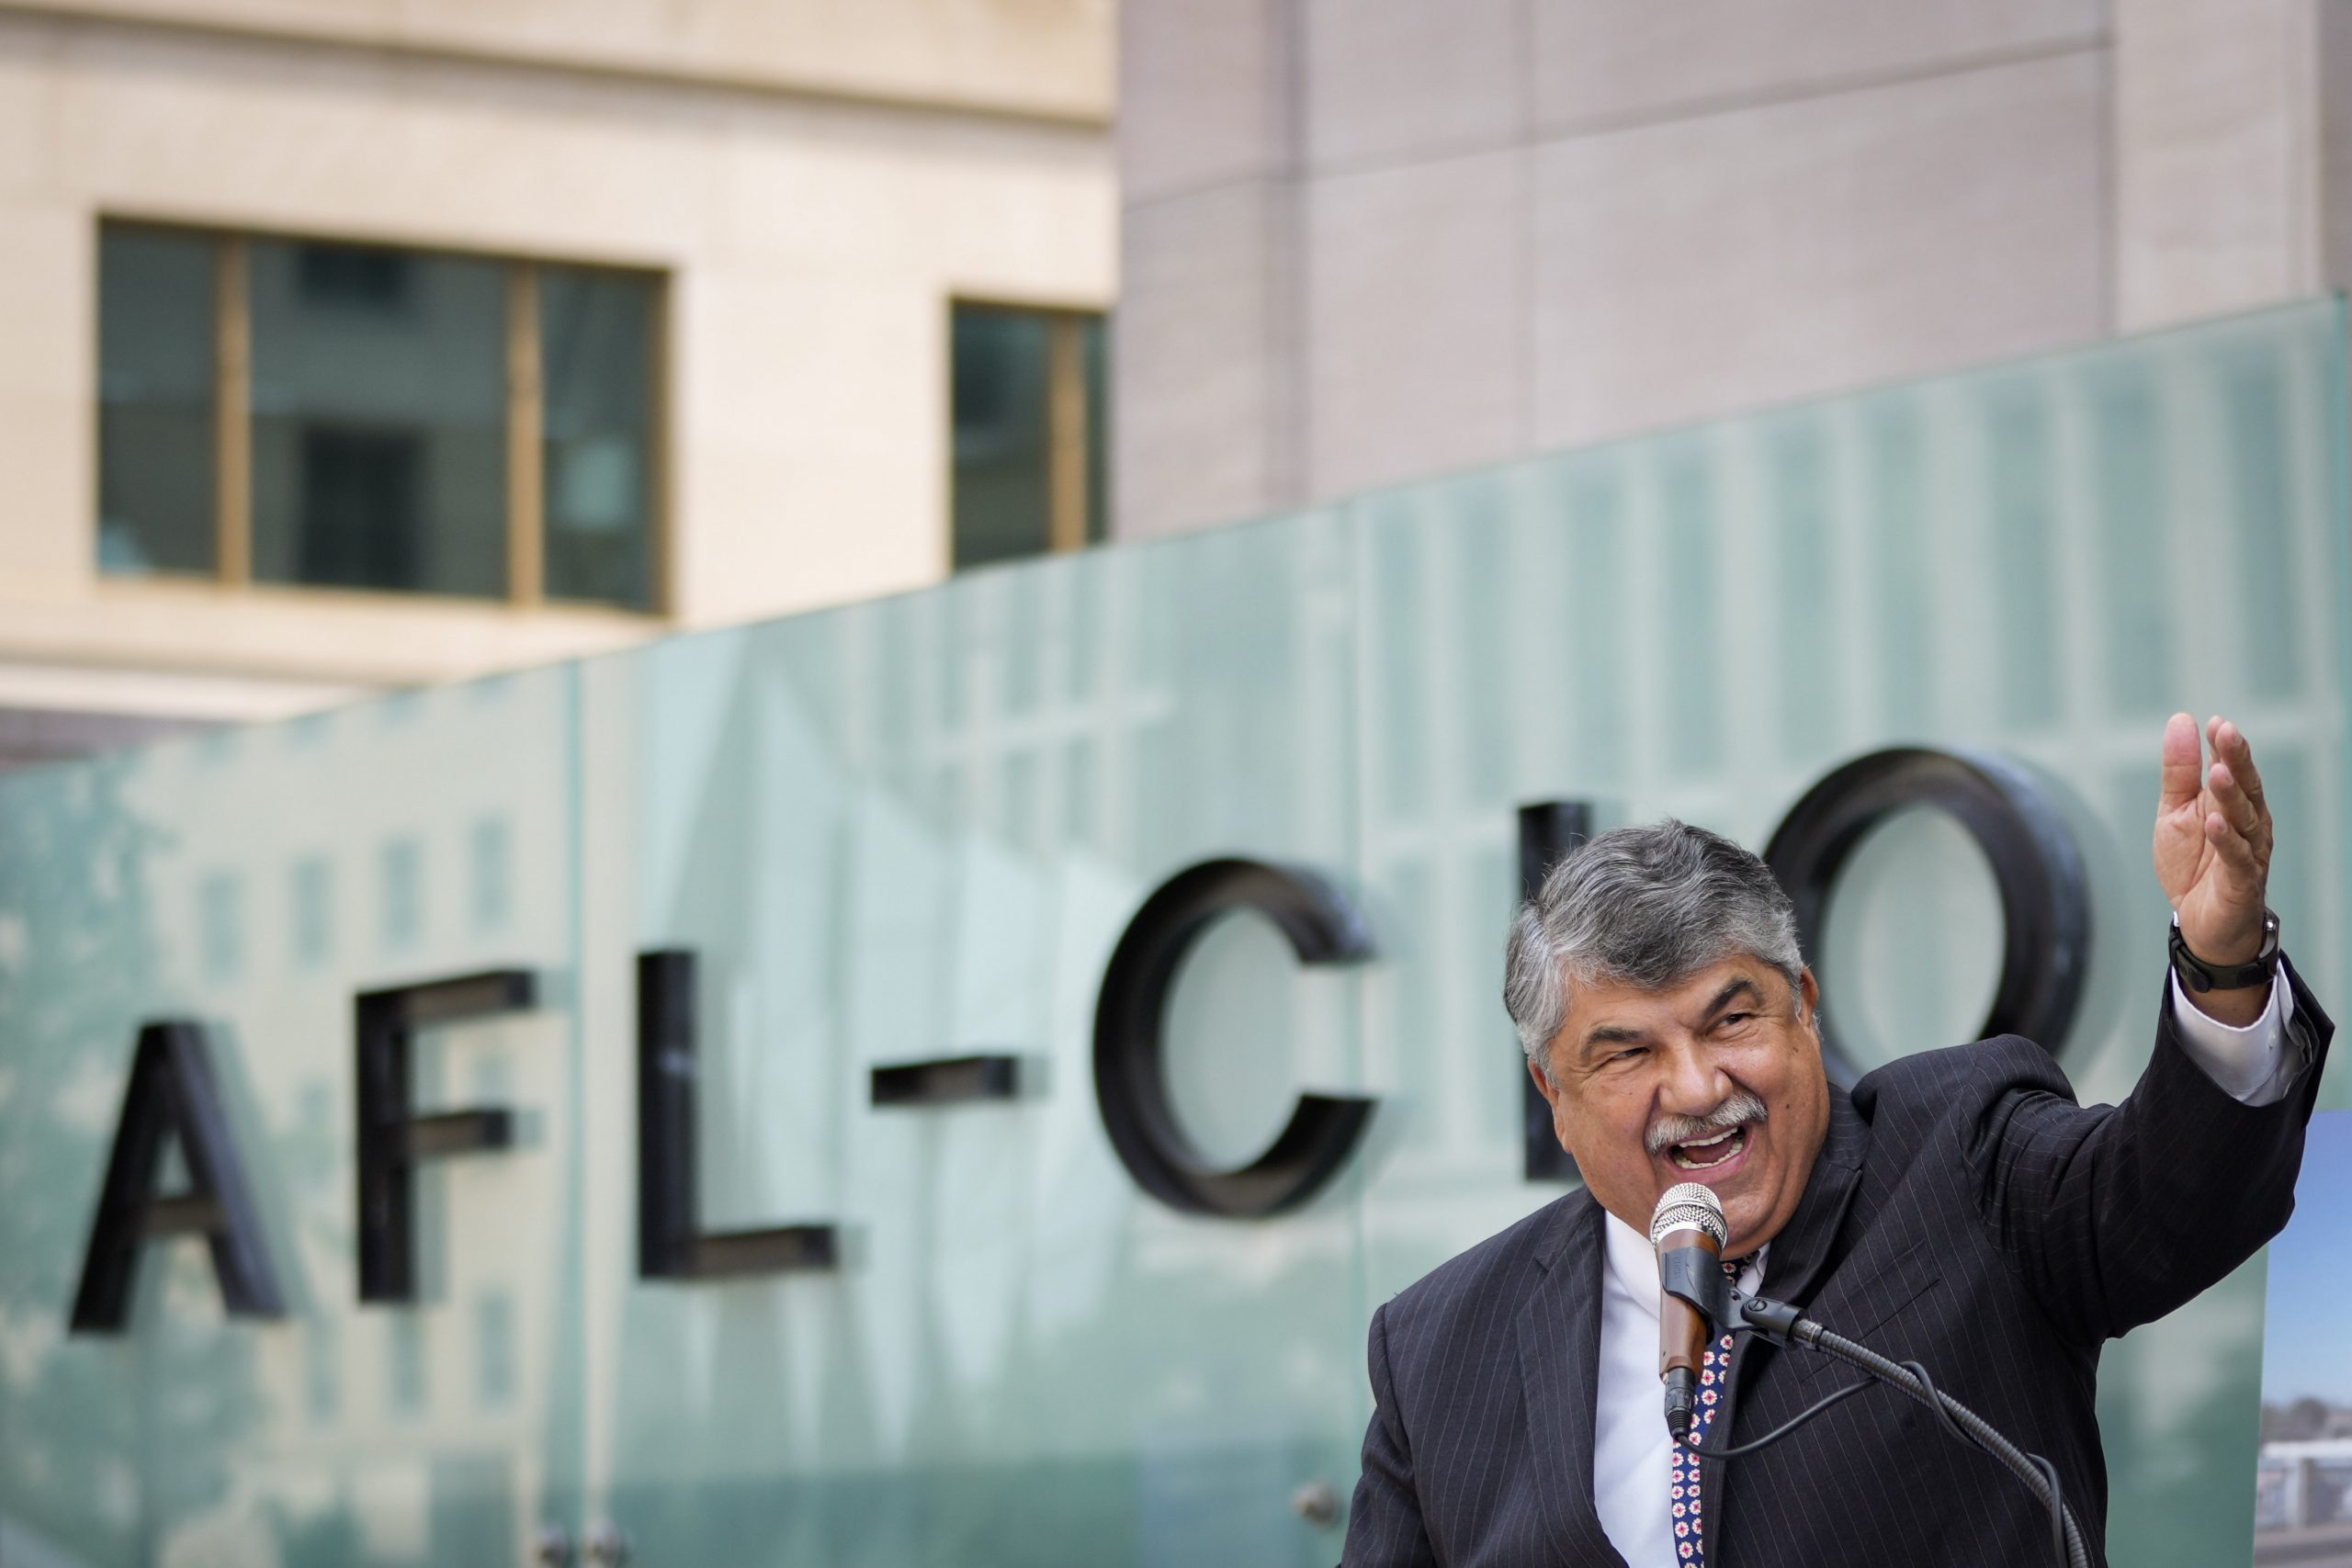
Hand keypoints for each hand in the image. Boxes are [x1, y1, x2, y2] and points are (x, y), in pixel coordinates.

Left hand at [2153, 713, 2272, 982]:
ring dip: (2231, 796)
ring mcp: (2248, 850)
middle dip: (2237, 760)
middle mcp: (2247, 823)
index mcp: (2231, 803)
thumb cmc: (2193, 862)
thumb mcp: (2176, 811)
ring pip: (2243, 819)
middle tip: (2227, 733)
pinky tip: (2215, 823)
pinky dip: (2226, 840)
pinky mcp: (2241, 880)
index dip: (2225, 746)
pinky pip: (2236, 857)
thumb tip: (2182, 721)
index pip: (2232, 767)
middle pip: (2245, 787)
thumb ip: (2180, 772)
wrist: (2200, 921)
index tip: (2216, 723)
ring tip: (2219, 773)